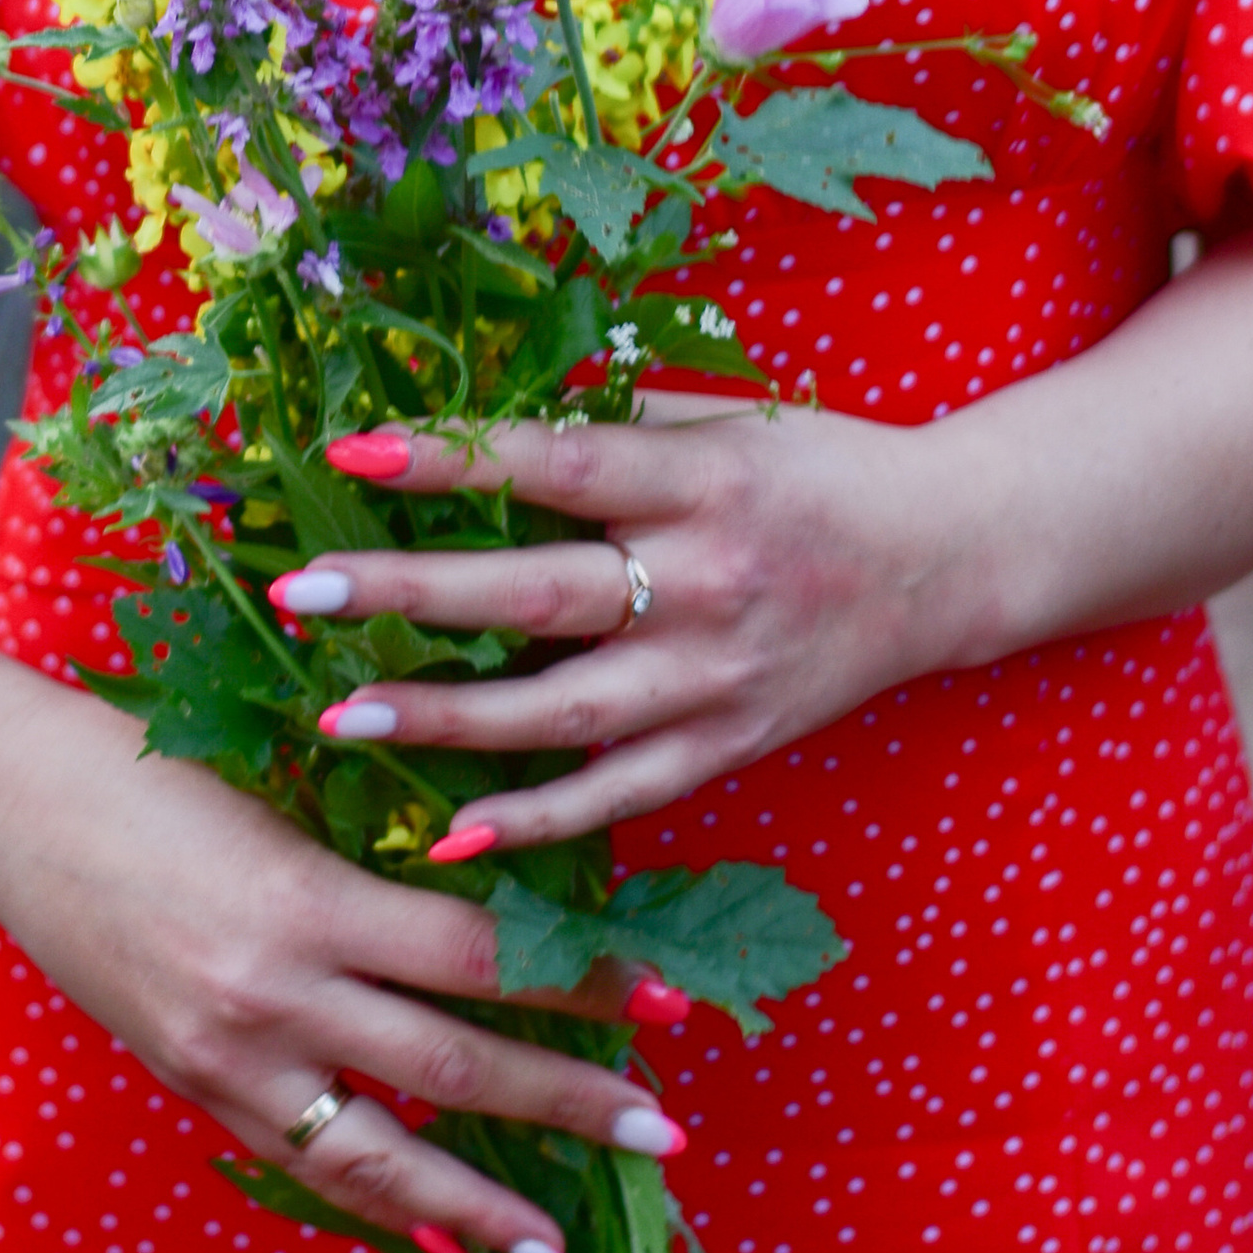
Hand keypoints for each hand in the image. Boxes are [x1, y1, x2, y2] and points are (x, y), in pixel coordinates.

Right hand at [0, 680, 687, 1252]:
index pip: (477, 955)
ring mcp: (231, 1060)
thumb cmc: (162, 768)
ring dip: (486, 1204)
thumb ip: (383, 862)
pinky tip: (450, 1239)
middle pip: (453, 1063)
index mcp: (306, 899)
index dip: (579, 979)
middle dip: (568, 1104)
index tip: (666, 998)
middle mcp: (273, 996)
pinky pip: (312, 1167)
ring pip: (384, 1154)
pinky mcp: (199, 1092)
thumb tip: (509, 913)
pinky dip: (388, 1207)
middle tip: (664, 1136)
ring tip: (566, 1252)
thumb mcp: (287, 796)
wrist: (21, 809)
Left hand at [272, 396, 974, 854]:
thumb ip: (610, 427)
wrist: (946, 557)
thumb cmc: (816, 467)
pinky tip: (448, 833)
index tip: (353, 452)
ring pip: (564, 710)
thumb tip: (478, 426)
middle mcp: (706, 581)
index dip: (456, 461)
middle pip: (538, 593)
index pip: (558, 467)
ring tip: (343, 716)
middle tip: (306, 593)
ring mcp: (717, 676)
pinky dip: (537, 822)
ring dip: (447, 717)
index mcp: (701, 480)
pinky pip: (620, 795)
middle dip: (413, 595)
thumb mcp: (722, 419)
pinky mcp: (732, 745)